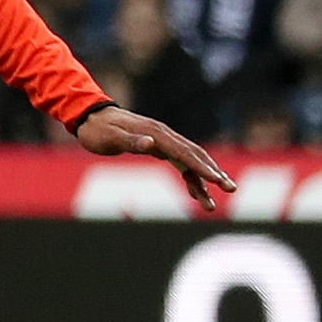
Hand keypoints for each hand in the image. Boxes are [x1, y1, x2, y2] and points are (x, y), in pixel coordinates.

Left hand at [71, 103, 231, 215]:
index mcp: (156, 134)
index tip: (218, 180)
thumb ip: (130, 141)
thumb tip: (151, 144)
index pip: (185, 152)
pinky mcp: (159, 147)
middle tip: (231, 190)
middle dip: (214, 174)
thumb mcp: (110, 138)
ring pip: (191, 162)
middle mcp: (165, 136)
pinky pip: (181, 163)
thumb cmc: (98, 130)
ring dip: (204, 182)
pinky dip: (190, 177)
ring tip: (211, 205)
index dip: (202, 167)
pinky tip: (195, 193)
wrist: (90, 117)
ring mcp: (164, 141)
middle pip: (196, 156)